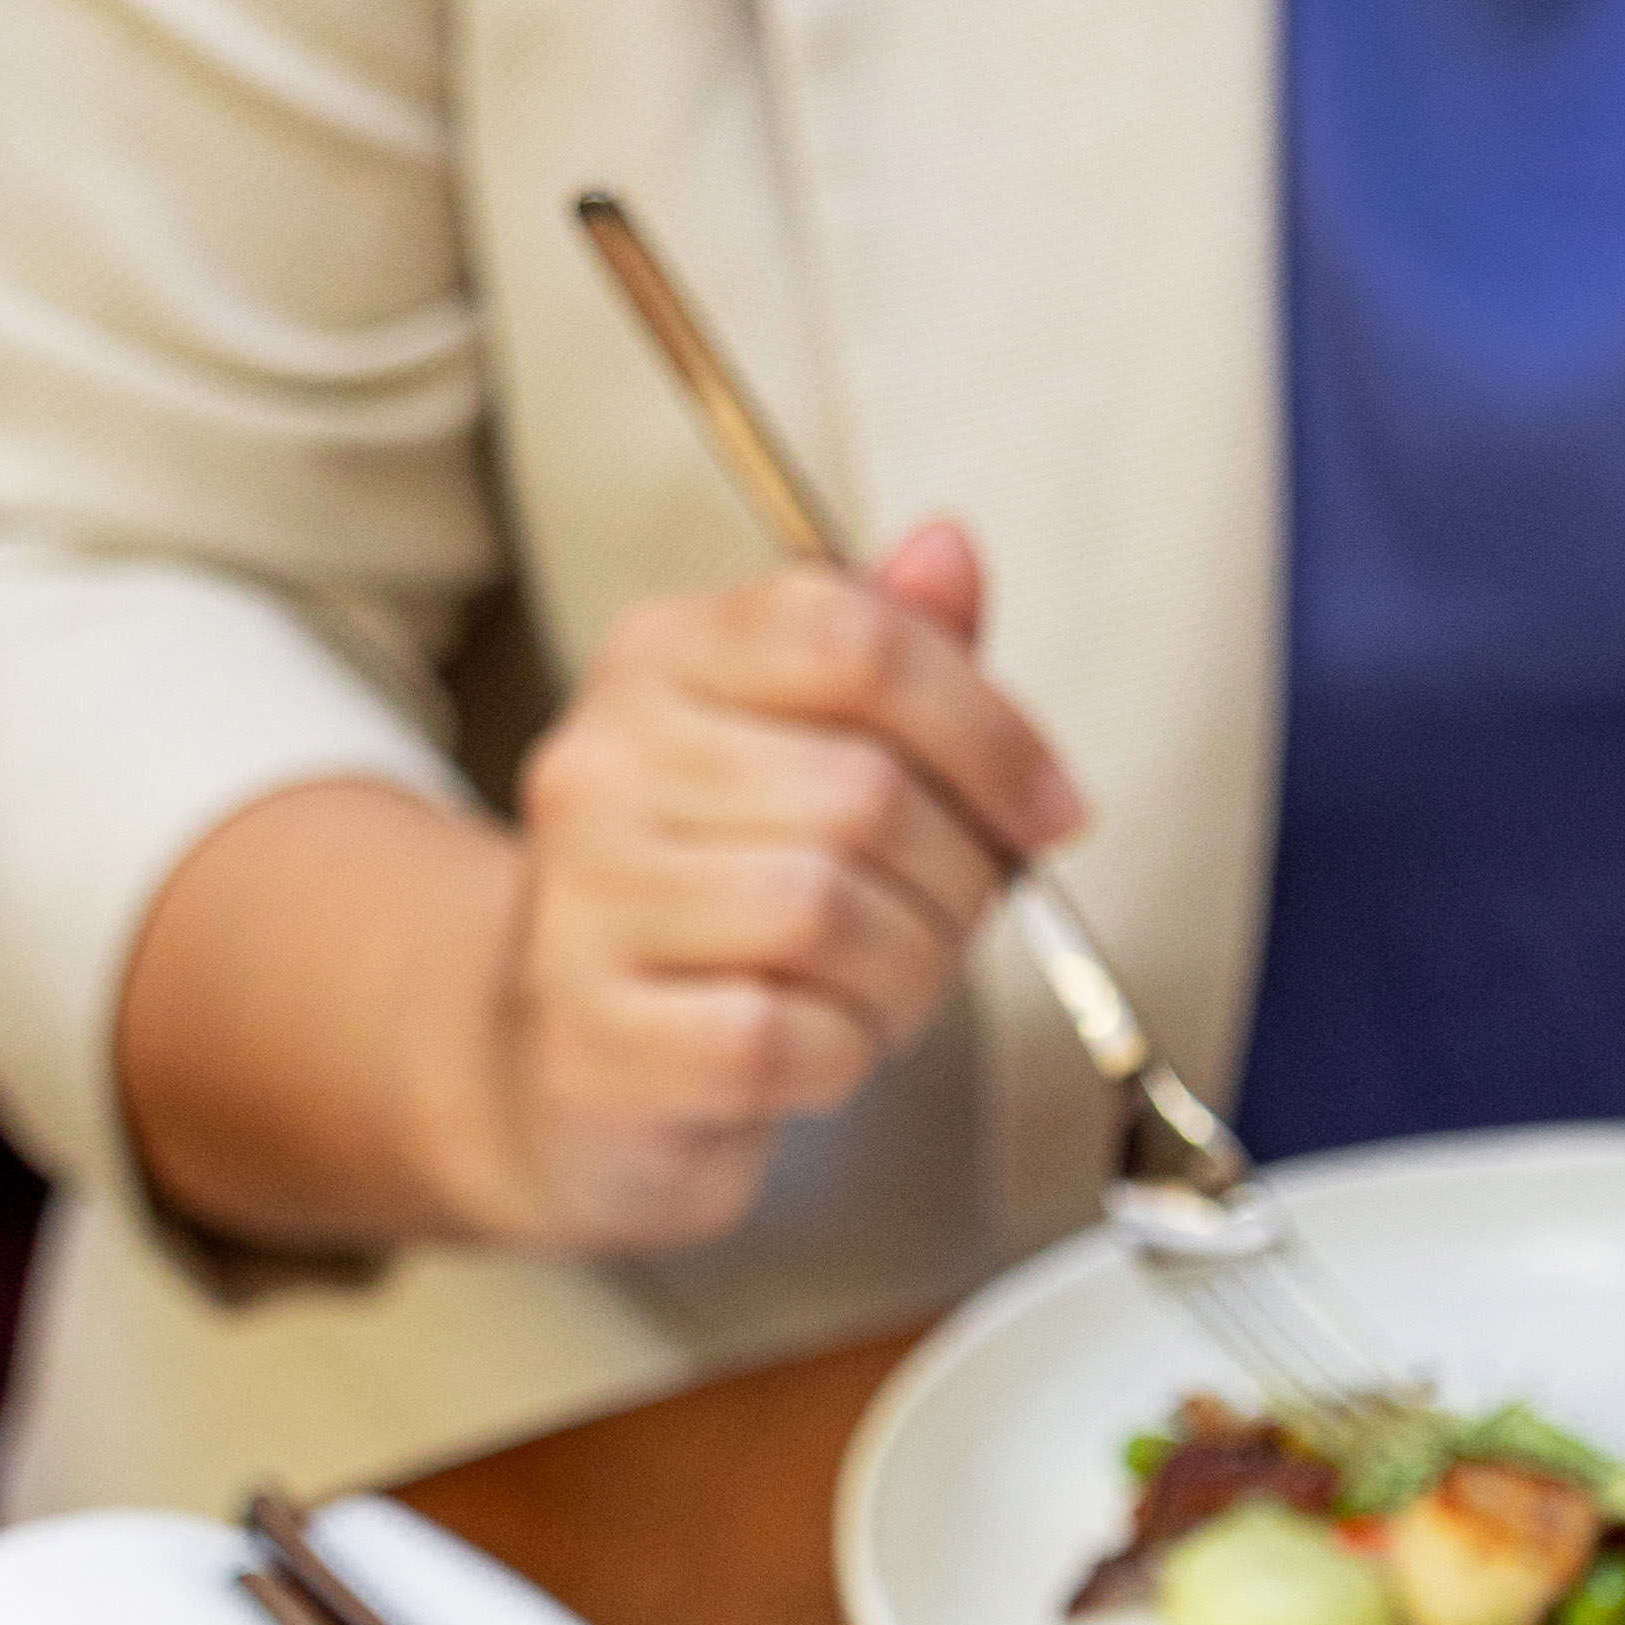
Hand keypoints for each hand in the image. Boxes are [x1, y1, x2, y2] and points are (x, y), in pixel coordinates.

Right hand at [464, 523, 1081, 1255]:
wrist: (571, 1070)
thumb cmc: (717, 913)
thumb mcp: (805, 760)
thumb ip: (887, 663)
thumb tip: (950, 554)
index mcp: (660, 658)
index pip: (856, 638)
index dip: (987, 729)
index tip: (1053, 810)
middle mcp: (603, 761)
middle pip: (863, 792)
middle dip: (957, 882)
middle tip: (951, 927)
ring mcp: (584, 901)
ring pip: (827, 915)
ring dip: (907, 976)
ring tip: (886, 993)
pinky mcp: (596, 1039)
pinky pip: (778, 1037)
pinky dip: (840, 1056)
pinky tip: (823, 1050)